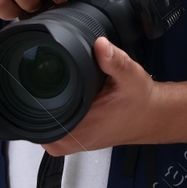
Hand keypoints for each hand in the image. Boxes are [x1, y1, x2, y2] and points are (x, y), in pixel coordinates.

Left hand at [43, 37, 163, 155]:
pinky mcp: (75, 140)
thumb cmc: (141, 101)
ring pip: (41, 124)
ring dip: (44, 104)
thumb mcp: (130, 76)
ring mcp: (73, 142)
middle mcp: (74, 140)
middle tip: (54, 78)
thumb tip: (100, 45)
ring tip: (60, 86)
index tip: (38, 78)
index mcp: (82, 128)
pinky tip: (64, 97)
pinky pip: (52, 127)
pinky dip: (53, 111)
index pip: (38, 117)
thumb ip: (114, 60)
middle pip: (34, 119)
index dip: (34, 95)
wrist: (152, 116)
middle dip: (37, 96)